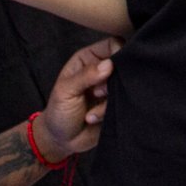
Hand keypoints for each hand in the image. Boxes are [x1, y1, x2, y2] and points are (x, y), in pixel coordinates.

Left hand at [32, 37, 121, 160]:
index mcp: (89, 58)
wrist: (62, 141)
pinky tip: (93, 118)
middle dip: (113, 81)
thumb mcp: (66, 91)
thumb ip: (86, 76)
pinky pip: (126, 103)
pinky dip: (108, 112)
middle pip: (124, 64)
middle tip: (98, 93)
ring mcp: (112, 89)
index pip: (113, 44)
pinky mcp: (118, 105)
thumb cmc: (59, 111)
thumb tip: (109, 64)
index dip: (118, 52)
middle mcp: (103, 71)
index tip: (113, 68)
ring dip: (108, 101)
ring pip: (126, 85)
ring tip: (90, 112)